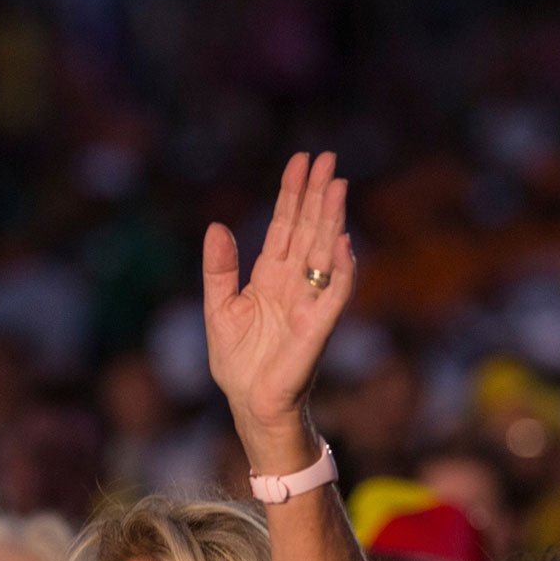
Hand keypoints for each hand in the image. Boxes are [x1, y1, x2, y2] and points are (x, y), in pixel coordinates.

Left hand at [203, 152, 353, 468]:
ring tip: (338, 185)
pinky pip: (334, 293)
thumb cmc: (238, 363)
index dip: (292, 193)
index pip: (284, 225)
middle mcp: (294, 282)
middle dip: (317, 194)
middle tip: (328, 157)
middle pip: (309, 229)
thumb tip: (216, 226)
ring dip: (332, 219)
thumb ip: (219, 269)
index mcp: (270, 276)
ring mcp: (310, 301)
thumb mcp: (219, 308)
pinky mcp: (319, 326)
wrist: (250, 403)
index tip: (300, 160)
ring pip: (324, 251)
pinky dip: (340, 270)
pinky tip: (342, 242)